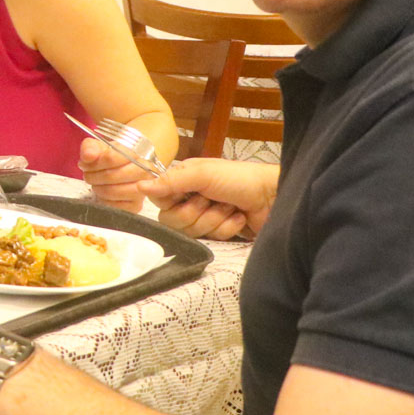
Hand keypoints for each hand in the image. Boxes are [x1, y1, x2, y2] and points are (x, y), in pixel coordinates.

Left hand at [77, 138, 148, 211]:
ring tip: (95, 183)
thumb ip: (90, 147)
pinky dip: (104, 200)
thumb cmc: (108, 157)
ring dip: (98, 188)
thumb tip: (89, 155)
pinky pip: (116, 206)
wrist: (118, 169)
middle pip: (111, 176)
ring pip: (113, 191)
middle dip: (94, 176)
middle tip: (87, 175)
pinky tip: (103, 192)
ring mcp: (142, 189)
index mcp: (134, 152)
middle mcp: (144, 170)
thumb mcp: (97, 146)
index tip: (85, 164)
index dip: (94, 163)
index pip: (111, 158)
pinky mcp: (137, 205)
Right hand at [136, 158, 275, 239]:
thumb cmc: (240, 179)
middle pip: (172, 221)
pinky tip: (238, 218)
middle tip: (212, 201)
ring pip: (191, 232)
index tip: (189, 195)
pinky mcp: (219, 233)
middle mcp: (190, 198)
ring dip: (214, 220)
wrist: (274, 198)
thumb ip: (171, 181)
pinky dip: (226, 228)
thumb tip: (139, 186)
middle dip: (196, 213)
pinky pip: (211, 240)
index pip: (159, 200)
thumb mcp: (203, 174)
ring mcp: (205, 217)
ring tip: (230, 208)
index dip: (173, 202)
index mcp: (184, 180)